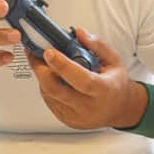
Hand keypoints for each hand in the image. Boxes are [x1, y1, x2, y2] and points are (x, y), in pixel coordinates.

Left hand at [27, 27, 147, 129]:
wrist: (118, 109)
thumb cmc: (115, 84)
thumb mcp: (114, 61)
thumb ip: (98, 45)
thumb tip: (79, 33)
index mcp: (103, 90)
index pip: (80, 79)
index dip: (62, 65)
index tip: (49, 52)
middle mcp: (88, 106)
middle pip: (56, 89)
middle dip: (41, 69)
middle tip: (35, 53)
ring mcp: (75, 116)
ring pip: (49, 94)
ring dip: (42, 76)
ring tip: (43, 62)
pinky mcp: (66, 120)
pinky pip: (50, 101)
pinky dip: (46, 86)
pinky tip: (51, 76)